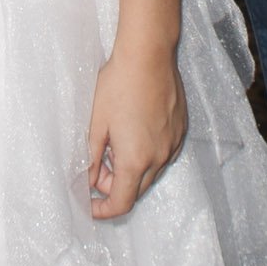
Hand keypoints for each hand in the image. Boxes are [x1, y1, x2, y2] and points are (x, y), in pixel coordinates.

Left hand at [87, 41, 186, 219]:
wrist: (148, 55)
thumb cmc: (118, 85)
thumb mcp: (96, 124)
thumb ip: (91, 159)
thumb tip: (86, 182)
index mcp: (135, 160)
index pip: (121, 203)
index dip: (102, 210)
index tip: (89, 204)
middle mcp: (159, 157)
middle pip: (135, 190)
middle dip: (113, 186)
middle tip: (96, 165)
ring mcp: (173, 144)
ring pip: (150, 173)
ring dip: (130, 169)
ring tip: (114, 142)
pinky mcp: (180, 131)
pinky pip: (163, 155)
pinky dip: (146, 155)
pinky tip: (133, 132)